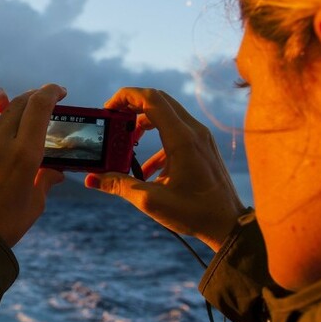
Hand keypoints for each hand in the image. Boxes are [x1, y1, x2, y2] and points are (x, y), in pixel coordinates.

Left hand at [0, 84, 66, 246]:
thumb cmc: (3, 226)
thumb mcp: (34, 204)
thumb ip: (45, 181)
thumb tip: (56, 171)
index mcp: (24, 155)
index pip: (40, 106)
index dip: (51, 92)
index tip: (57, 92)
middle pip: (17, 103)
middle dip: (30, 98)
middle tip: (34, 104)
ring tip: (2, 102)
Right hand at [85, 87, 245, 250]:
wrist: (228, 224)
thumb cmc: (195, 213)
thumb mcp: (151, 201)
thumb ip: (120, 185)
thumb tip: (92, 179)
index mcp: (182, 139)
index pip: (151, 99)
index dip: (126, 97)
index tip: (108, 108)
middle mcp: (194, 132)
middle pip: (159, 101)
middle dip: (132, 105)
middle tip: (113, 118)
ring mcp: (201, 138)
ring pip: (168, 114)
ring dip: (144, 122)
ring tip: (126, 141)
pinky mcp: (203, 147)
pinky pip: (177, 132)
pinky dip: (157, 140)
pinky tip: (146, 168)